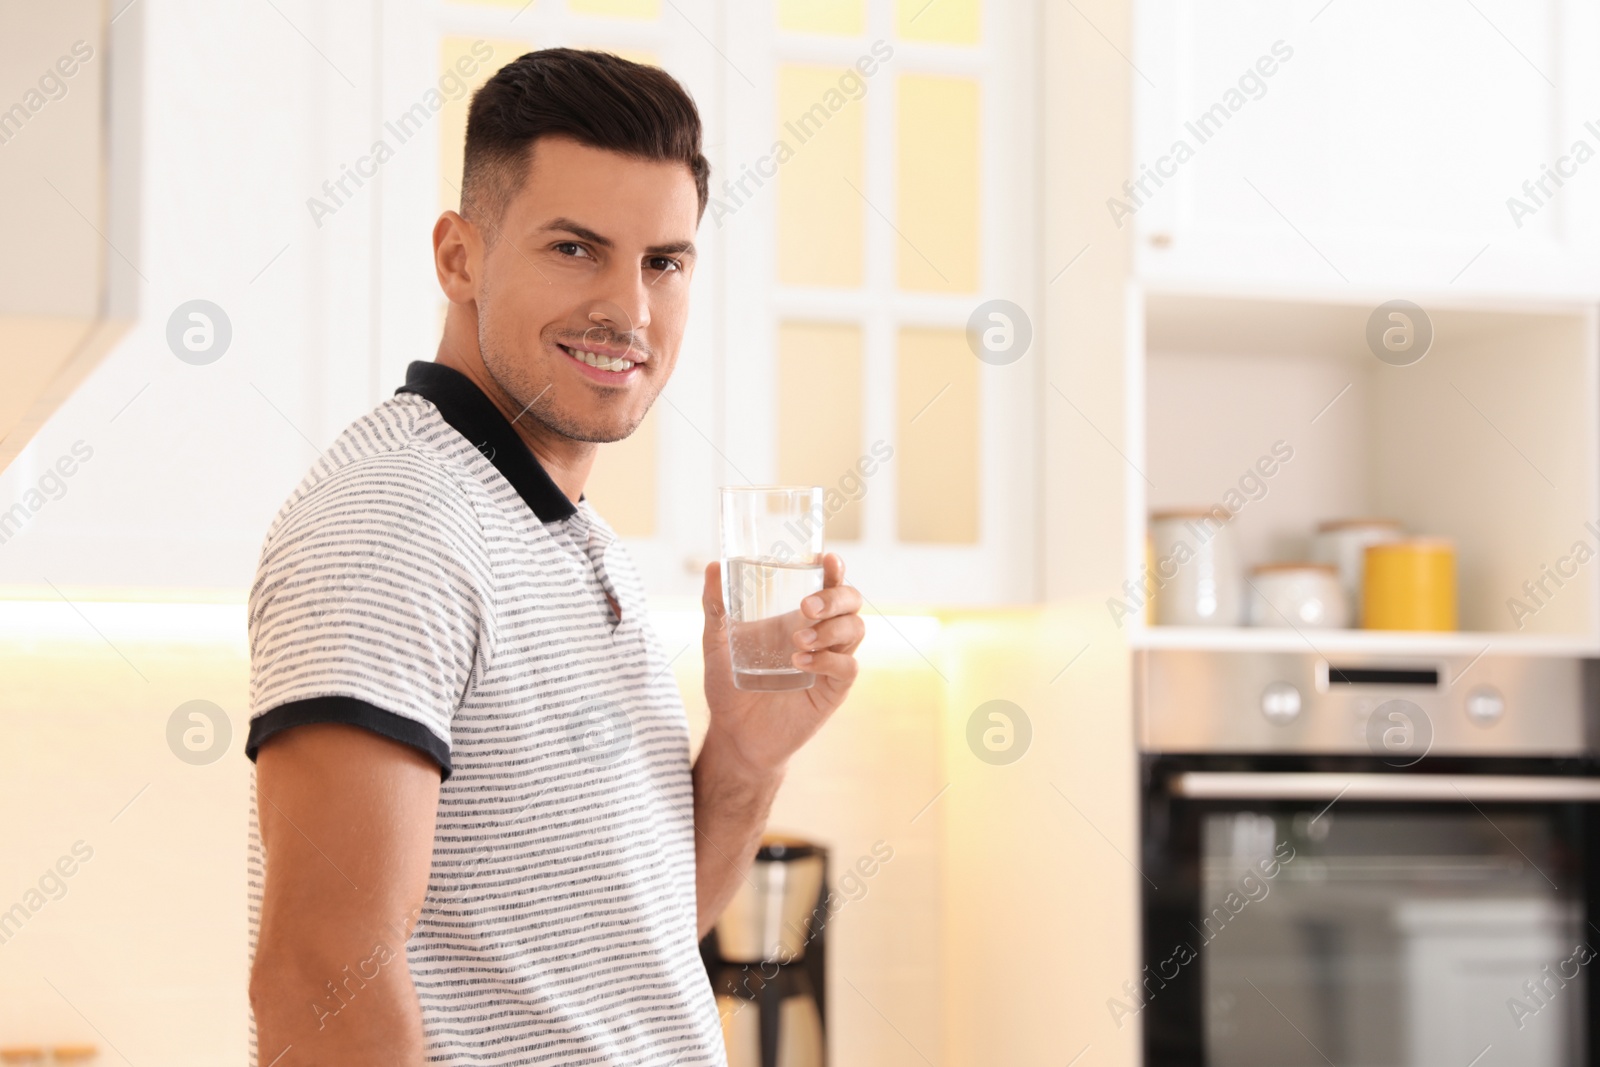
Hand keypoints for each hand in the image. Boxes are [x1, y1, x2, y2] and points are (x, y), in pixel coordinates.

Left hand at [700, 553, 862, 777]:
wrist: (734, 736)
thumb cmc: (729, 686)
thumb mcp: (717, 642)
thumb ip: (716, 606)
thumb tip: (712, 566)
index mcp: (799, 617)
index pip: (828, 585)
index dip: (834, 570)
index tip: (827, 559)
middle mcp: (821, 635)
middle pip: (851, 602)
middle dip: (836, 597)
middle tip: (807, 607)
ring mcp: (830, 662)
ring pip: (855, 630)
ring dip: (830, 630)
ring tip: (797, 640)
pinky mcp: (831, 691)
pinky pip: (847, 668)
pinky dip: (828, 660)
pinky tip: (801, 662)